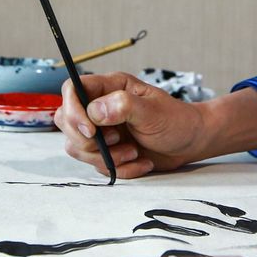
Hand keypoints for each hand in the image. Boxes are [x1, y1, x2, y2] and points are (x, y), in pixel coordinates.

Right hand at [54, 72, 211, 179]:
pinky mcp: (107, 151)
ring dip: (105, 157)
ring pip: (77, 147)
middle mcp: (100, 107)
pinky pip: (96, 165)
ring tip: (134, 153)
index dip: (74, 110)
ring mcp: (101, 130)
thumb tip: (94, 111)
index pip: (72, 90)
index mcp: (109, 88)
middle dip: (87, 140)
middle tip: (116, 141)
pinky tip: (140, 162)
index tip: (91, 131)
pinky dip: (119, 169)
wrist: (190, 142)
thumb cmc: (176, 120)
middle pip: (66, 121)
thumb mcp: (153, 110)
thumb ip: (123, 106)